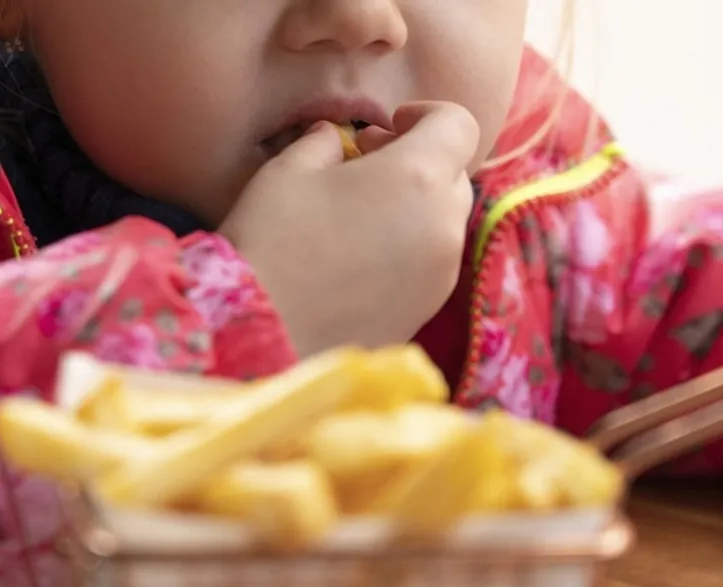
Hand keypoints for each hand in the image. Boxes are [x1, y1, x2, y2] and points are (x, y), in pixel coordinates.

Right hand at [219, 102, 479, 355]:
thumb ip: (323, 142)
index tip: (389, 125)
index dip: (428, 114)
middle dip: (419, 160)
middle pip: (454, 174)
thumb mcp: (288, 172)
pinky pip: (432, 263)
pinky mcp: (428, 310)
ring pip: (444, 221)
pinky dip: (409, 247)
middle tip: (367, 164)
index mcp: (418, 177)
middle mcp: (444, 226)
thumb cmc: (271, 240)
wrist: (263, 336)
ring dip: (415, 206)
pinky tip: (360, 256)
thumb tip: (334, 138)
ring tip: (360, 212)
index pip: (459, 125)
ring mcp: (441, 275)